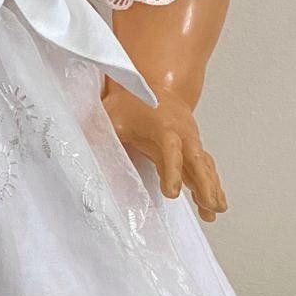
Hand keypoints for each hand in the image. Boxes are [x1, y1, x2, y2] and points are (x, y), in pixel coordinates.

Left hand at [100, 85, 226, 221]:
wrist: (155, 84)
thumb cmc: (131, 102)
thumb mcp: (111, 115)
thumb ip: (99, 134)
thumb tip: (79, 151)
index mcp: (162, 126)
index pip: (171, 150)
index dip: (173, 171)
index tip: (172, 193)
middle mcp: (182, 133)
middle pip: (197, 160)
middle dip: (205, 183)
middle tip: (210, 205)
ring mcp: (190, 141)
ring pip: (204, 166)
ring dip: (212, 187)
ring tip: (216, 211)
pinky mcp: (192, 148)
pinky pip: (205, 168)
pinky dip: (212, 186)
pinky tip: (213, 207)